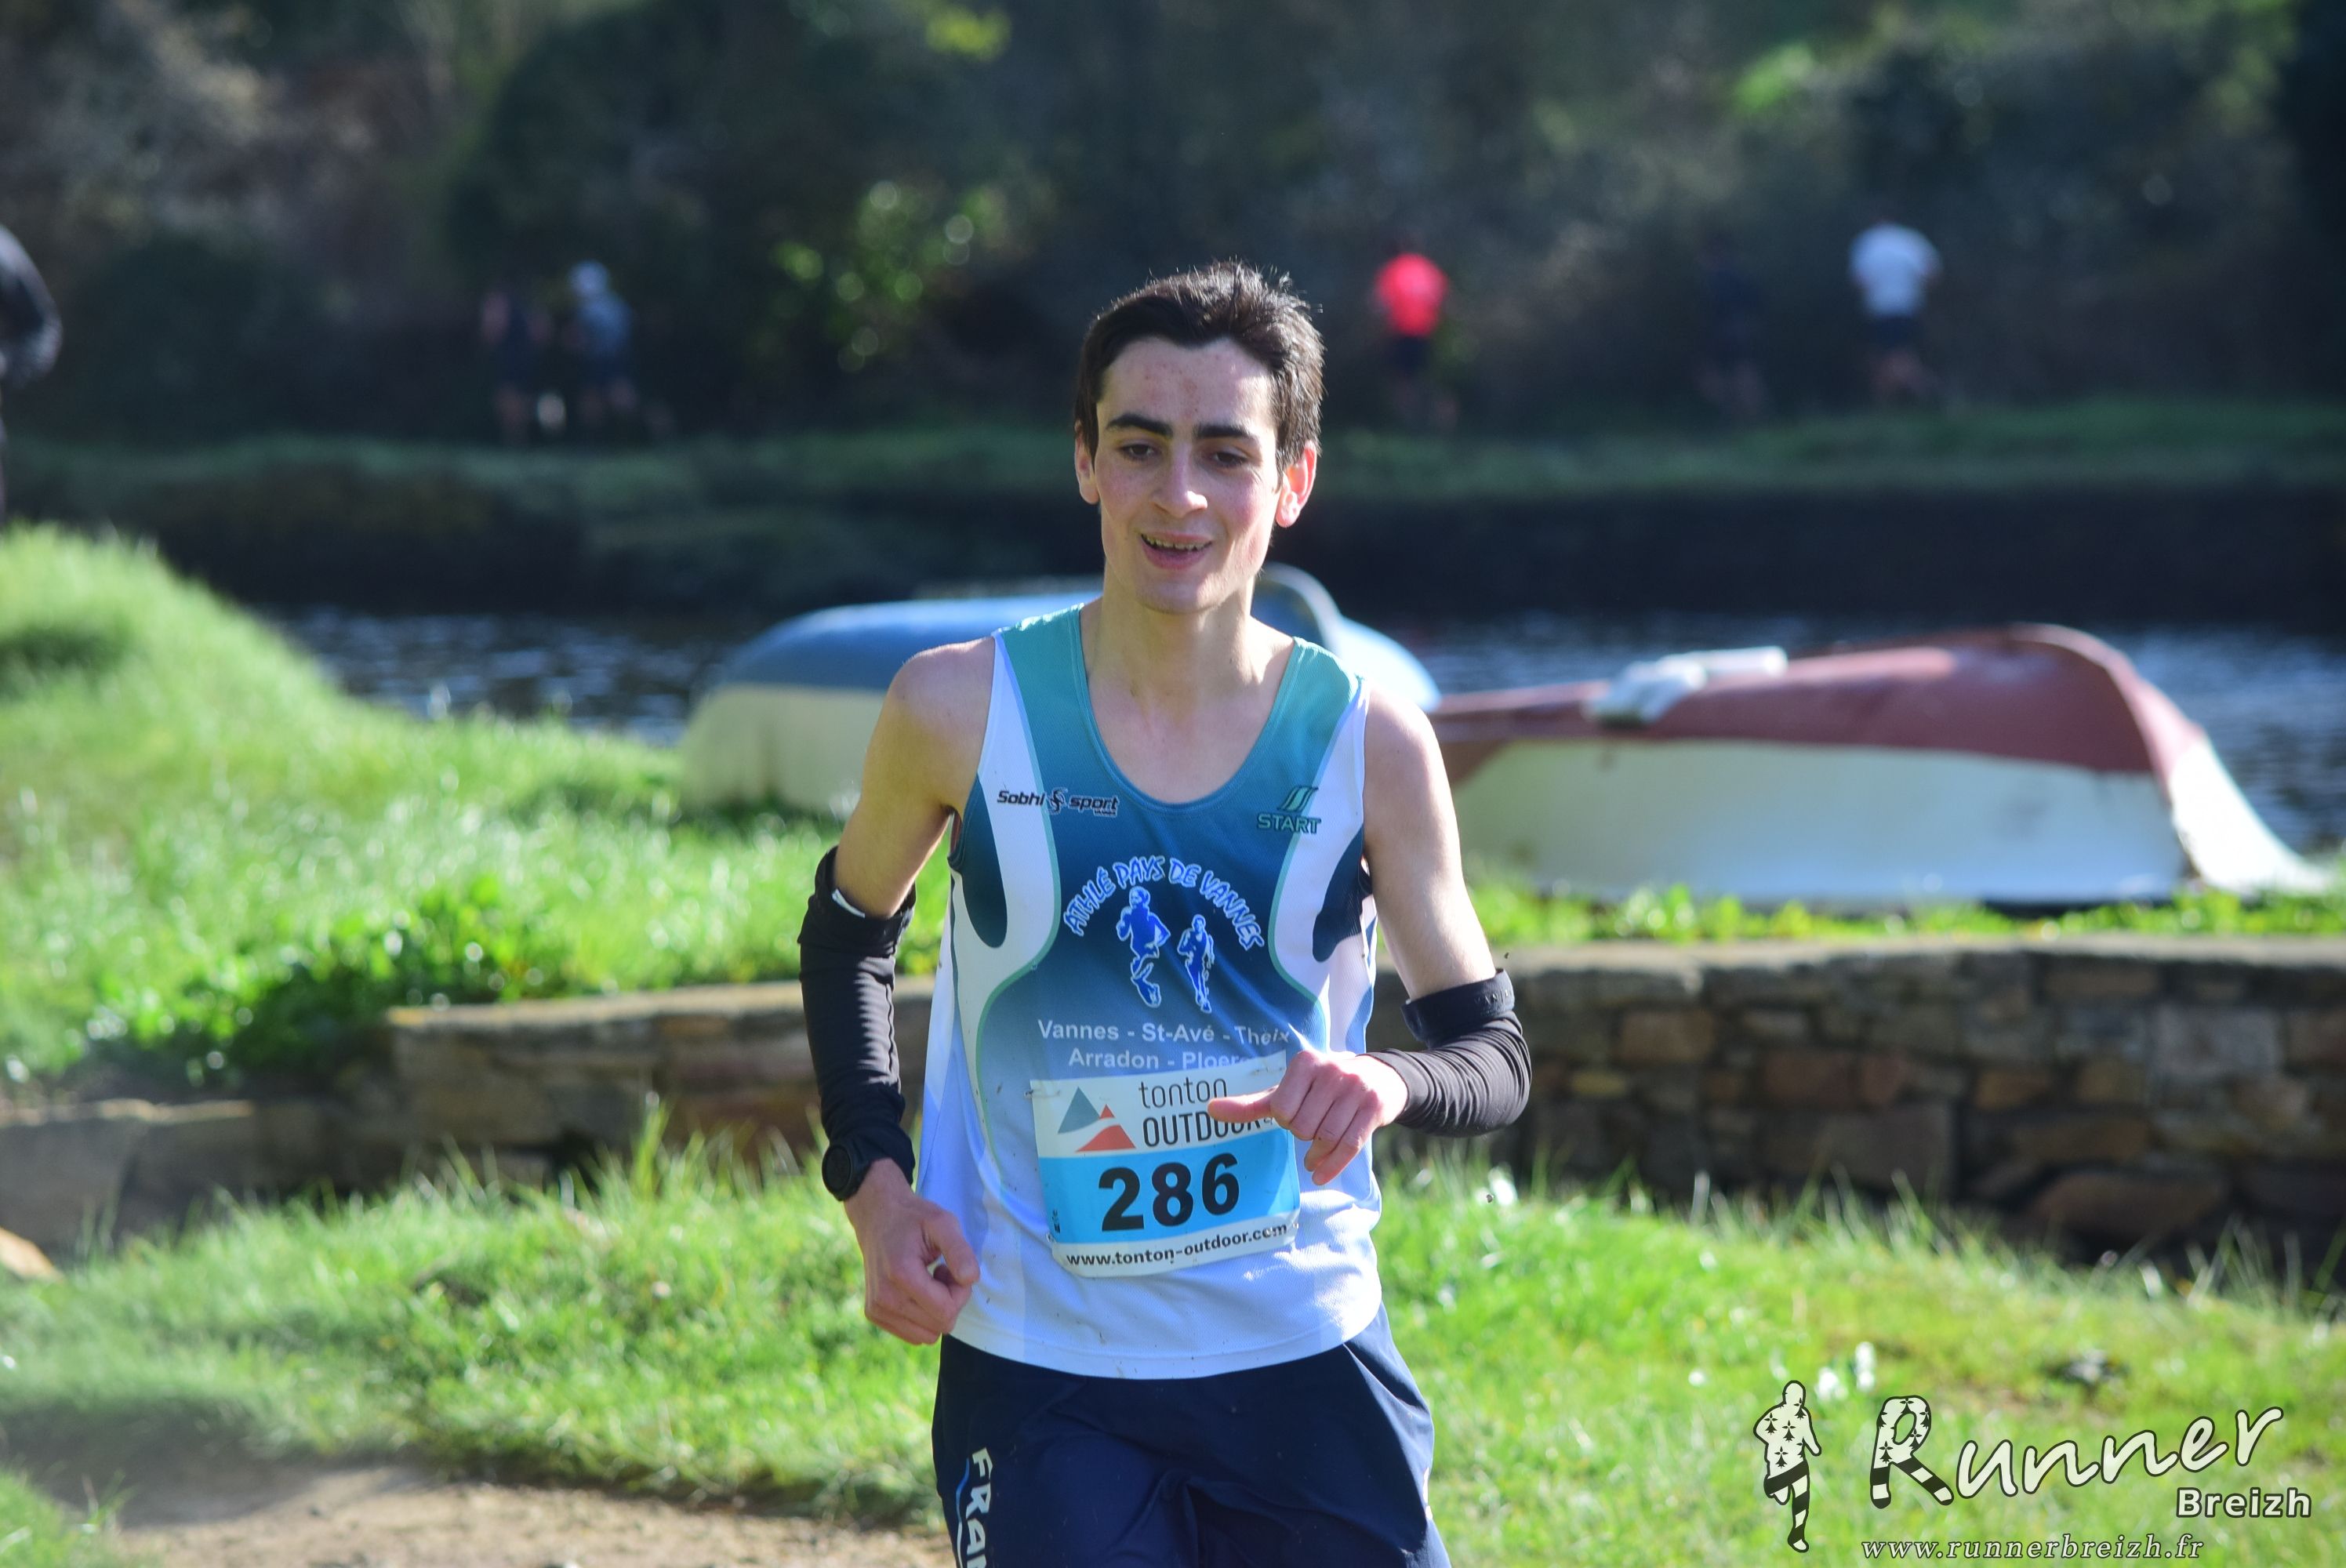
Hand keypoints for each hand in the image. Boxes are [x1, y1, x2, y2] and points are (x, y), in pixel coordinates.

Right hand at [840, 1160, 976, 1344]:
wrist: (877, 1217)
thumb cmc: (914, 1219)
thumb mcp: (943, 1222)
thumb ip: (960, 1250)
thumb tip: (970, 1279)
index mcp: (901, 1275)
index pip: (946, 1311)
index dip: (960, 1293)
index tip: (950, 1268)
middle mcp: (884, 1298)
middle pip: (939, 1325)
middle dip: (950, 1301)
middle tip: (941, 1272)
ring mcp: (876, 1309)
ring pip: (927, 1335)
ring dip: (936, 1311)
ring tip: (928, 1281)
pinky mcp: (874, 1314)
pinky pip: (913, 1334)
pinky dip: (922, 1316)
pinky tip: (916, 1289)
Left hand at [1206, 1049, 1407, 1185]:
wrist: (1379, 1076)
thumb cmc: (1323, 1086)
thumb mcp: (1290, 1089)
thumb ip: (1252, 1104)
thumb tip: (1209, 1109)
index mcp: (1306, 1062)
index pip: (1281, 1109)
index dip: (1285, 1120)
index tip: (1294, 1116)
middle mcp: (1331, 1071)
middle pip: (1304, 1126)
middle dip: (1303, 1135)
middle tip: (1310, 1128)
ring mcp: (1355, 1088)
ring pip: (1326, 1137)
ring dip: (1317, 1154)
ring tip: (1313, 1156)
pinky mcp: (1373, 1107)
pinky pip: (1350, 1145)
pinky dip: (1333, 1166)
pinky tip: (1321, 1175)